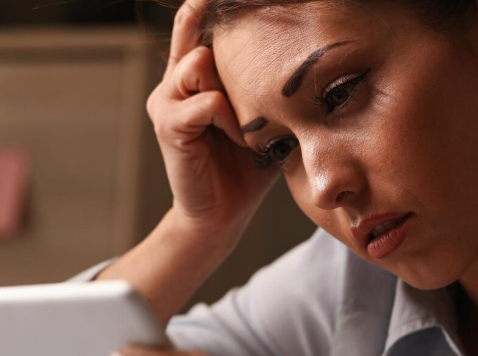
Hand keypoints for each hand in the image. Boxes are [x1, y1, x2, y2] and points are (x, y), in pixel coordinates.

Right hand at [148, 0, 281, 238]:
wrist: (222, 213)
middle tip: (258, 80)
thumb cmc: (247, 163)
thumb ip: (267, 81)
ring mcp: (167, 101)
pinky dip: (228, 119)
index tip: (245, 0)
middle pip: (198, 29)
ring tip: (245, 121)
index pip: (197, 19)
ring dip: (233, 88)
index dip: (212, 5)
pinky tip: (237, 139)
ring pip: (200, 62)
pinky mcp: (168, 126)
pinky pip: (205, 102)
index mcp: (195, 72)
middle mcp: (175, 79)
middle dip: (233, 46)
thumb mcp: (263, 112)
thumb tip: (310, 47)